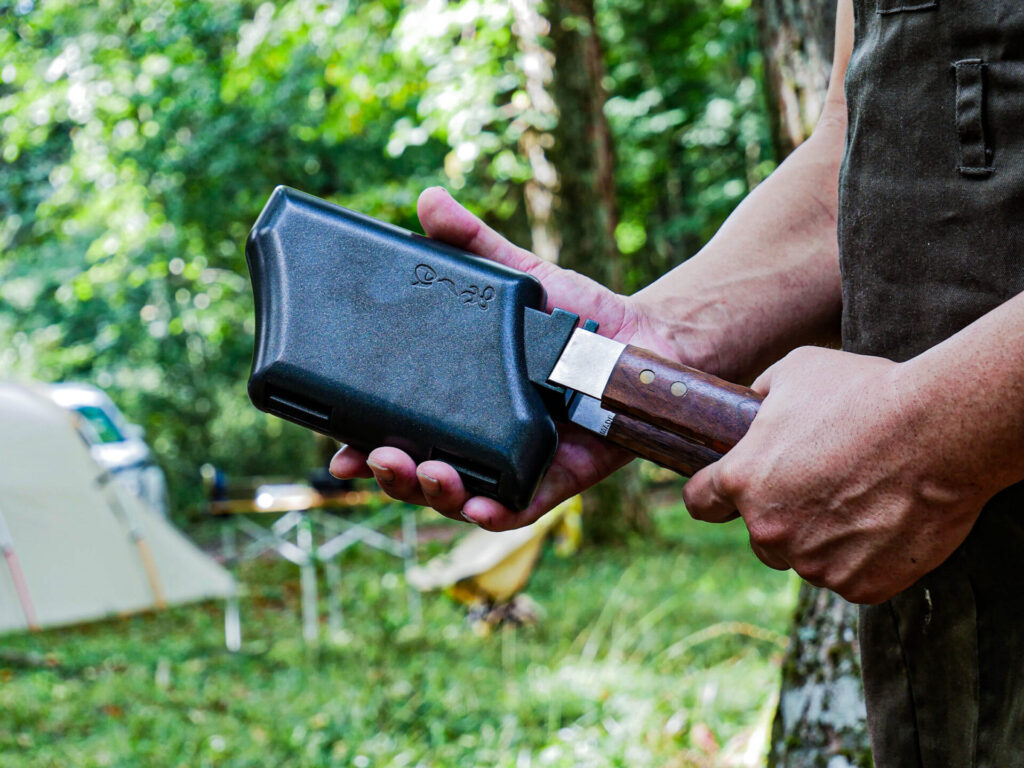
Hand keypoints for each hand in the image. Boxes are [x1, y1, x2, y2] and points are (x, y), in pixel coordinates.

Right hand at [330, 187, 687, 529]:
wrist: (641, 337)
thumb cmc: (574, 313)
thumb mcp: (516, 275)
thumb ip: (472, 242)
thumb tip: (429, 200)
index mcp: (456, 400)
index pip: (395, 431)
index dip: (360, 447)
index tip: (335, 449)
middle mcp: (478, 437)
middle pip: (417, 473)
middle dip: (391, 474)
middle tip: (377, 457)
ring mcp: (515, 462)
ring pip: (460, 497)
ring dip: (434, 493)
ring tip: (427, 471)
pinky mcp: (555, 477)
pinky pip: (521, 506)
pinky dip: (498, 511)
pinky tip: (480, 506)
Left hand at [683, 346, 987, 603]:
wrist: (939, 430)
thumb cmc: (866, 392)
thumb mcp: (796, 371)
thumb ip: (762, 396)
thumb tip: (753, 405)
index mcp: (743, 479)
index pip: (700, 502)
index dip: (712, 496)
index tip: (725, 495)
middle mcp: (768, 528)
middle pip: (760, 535)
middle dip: (783, 517)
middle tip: (824, 487)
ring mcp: (813, 562)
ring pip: (807, 558)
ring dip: (825, 539)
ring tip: (866, 498)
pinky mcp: (858, 585)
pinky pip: (851, 576)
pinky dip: (866, 558)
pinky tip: (889, 522)